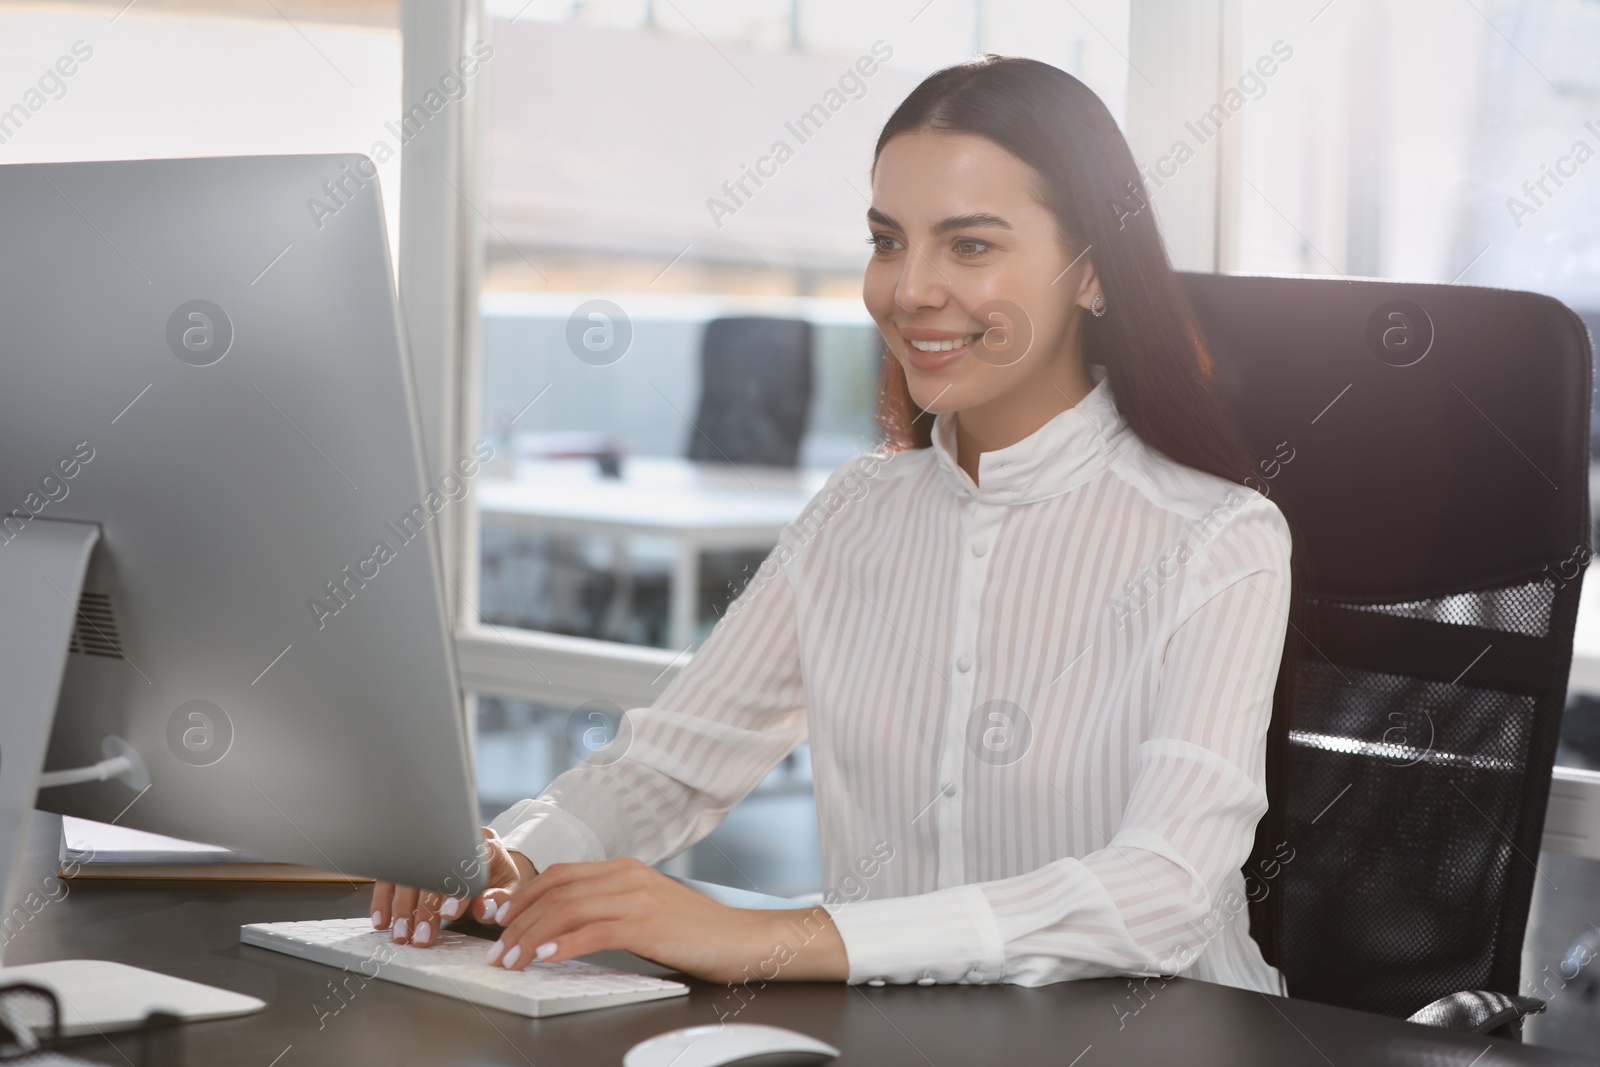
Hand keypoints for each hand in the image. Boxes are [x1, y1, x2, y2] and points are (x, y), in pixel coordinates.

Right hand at [369, 826, 534, 946]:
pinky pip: (392, 876)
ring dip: (402, 908)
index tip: (449, 914)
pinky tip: (381, 920)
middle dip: (425, 908)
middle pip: (433, 872)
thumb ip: (500, 900)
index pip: (466, 864)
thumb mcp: (509, 889)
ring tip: (401, 934)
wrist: (488, 865)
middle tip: (420, 936)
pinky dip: (384, 900)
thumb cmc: (497, 879)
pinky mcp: (409, 857)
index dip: (457, 890)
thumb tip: (486, 908)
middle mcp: (453, 841)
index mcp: (484, 845)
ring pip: (409, 874)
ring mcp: (428, 848)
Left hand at [486, 857, 848, 983]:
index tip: (500, 917)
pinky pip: (595, 931)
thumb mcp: (648, 911)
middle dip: (518, 918)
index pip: (560, 874)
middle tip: (496, 945)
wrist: (743, 939)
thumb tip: (562, 927)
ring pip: (568, 909)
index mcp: (625, 869)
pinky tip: (546, 957)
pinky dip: (564, 943)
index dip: (523, 895)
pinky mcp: (649, 924)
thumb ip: (610, 909)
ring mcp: (639, 897)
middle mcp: (628, 876)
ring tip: (512, 959)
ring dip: (531, 935)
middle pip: (556, 889)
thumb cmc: (697, 932)